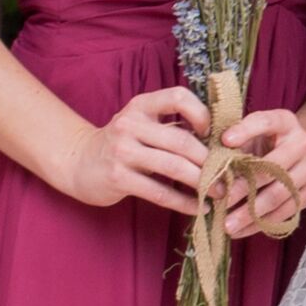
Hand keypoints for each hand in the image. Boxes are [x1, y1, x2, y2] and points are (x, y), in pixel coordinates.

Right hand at [66, 83, 214, 214]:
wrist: (78, 163)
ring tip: (217, 193)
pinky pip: (159, 192)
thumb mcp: (141, 125)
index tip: (214, 135)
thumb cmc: (122, 144)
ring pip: (173, 167)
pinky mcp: (118, 177)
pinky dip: (183, 202)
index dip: (202, 113)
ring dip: (201, 183)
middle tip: (227, 175)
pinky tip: (197, 208)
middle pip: (181, 141)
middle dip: (209, 161)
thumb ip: (171, 127)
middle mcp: (130, 124)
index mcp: (141, 106)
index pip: (178, 97)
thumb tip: (219, 141)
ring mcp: (122, 150)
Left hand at [216, 105, 305, 237]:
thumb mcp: (254, 132)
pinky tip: (240, 231)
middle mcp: (302, 144)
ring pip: (278, 195)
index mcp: (285, 122)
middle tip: (221, 201)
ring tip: (227, 225)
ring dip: (251, 213)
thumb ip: (235, 140)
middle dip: (244, 187)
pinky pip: (284, 213)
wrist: (304, 156)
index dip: (246, 130)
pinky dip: (261, 224)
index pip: (266, 122)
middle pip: (272, 168)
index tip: (224, 140)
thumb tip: (209, 159)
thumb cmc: (268, 142)